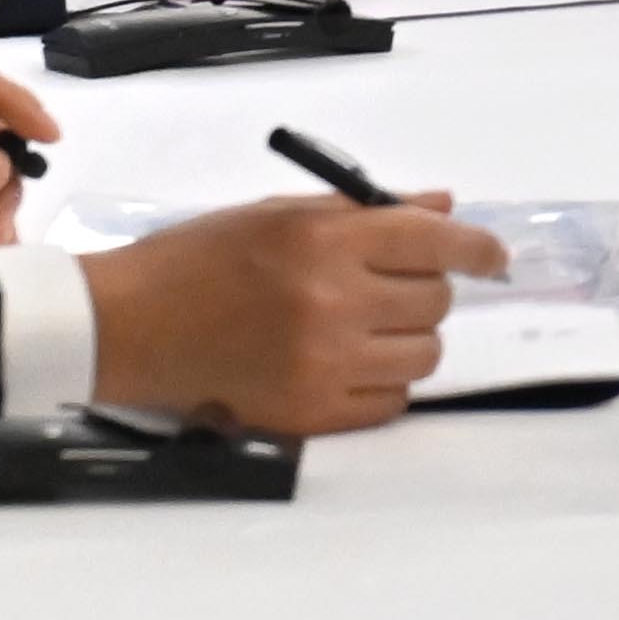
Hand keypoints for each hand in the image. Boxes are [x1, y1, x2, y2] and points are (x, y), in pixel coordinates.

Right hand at [77, 192, 509, 436]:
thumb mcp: (279, 213)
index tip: (493, 258)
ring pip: (424, 354)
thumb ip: (366, 211)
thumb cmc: (197, 259)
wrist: (125, 325)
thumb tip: (443, 206)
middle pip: (435, 301)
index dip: (478, 249)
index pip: (439, 243)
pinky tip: (348, 363)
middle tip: (388, 287)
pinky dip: (382, 381)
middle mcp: (333, 301)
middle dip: (423, 290)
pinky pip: (391, 401)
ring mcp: (324, 363)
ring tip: (364, 327)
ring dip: (408, 338)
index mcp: (325, 240)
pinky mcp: (310, 413)